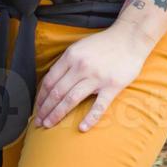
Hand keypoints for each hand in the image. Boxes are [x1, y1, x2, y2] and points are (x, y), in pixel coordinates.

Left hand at [32, 21, 153, 131]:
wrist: (129, 38)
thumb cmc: (103, 44)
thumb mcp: (79, 47)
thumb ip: (66, 63)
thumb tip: (52, 82)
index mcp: (70, 56)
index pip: (50, 80)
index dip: (41, 96)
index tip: (37, 107)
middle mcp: (80, 67)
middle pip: (57, 92)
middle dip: (45, 108)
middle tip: (38, 121)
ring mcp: (96, 77)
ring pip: (71, 99)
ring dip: (57, 114)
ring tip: (48, 125)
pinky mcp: (112, 86)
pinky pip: (99, 106)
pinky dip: (90, 118)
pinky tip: (82, 128)